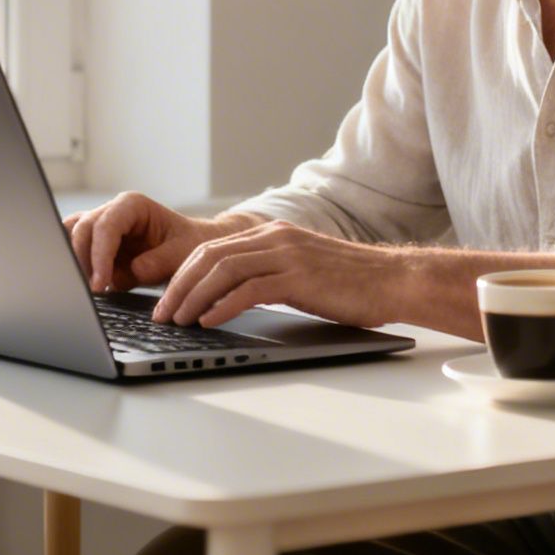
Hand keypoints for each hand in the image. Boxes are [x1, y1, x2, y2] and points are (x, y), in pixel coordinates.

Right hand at [64, 193, 256, 292]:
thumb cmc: (190, 245)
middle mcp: (113, 212)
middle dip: (82, 261)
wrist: (192, 248)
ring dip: (74, 262)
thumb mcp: (183, 254)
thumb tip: (133, 270)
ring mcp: (101, 228)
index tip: (100, 284)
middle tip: (89, 292)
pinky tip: (81, 285)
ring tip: (83, 289)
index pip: (106, 226)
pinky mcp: (96, 246)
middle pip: (82, 230)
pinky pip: (75, 250)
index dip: (99, 255)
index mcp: (133, 206)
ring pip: (72, 237)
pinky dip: (75, 266)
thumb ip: (159, 262)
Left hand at [154, 220, 411, 329]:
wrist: (393, 280)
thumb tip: (230, 298)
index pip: (211, 248)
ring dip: (193, 296)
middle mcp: (274, 237)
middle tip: (161, 313)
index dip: (181, 273)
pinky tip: (210, 320)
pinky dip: (223, 305)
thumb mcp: (301, 271)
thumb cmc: (350, 284)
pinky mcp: (299, 277)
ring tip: (178, 320)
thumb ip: (268, 275)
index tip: (164, 297)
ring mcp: (287, 255)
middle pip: (209, 255)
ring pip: (223, 269)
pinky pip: (249, 288)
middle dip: (177, 285)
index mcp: (272, 234)